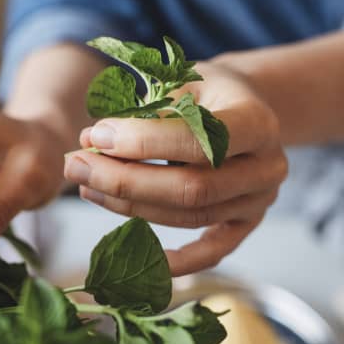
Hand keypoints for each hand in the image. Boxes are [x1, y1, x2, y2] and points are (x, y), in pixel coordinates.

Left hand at [64, 62, 287, 275]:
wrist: (246, 105)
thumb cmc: (207, 91)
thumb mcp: (183, 81)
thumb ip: (144, 110)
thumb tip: (91, 142)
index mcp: (257, 122)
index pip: (198, 142)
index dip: (143, 142)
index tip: (96, 135)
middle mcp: (267, 167)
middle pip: (192, 189)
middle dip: (125, 181)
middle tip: (75, 165)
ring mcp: (259, 201)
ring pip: (191, 218)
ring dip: (131, 207)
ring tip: (87, 186)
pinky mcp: (246, 224)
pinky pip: (212, 252)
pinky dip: (177, 261)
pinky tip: (137, 256)